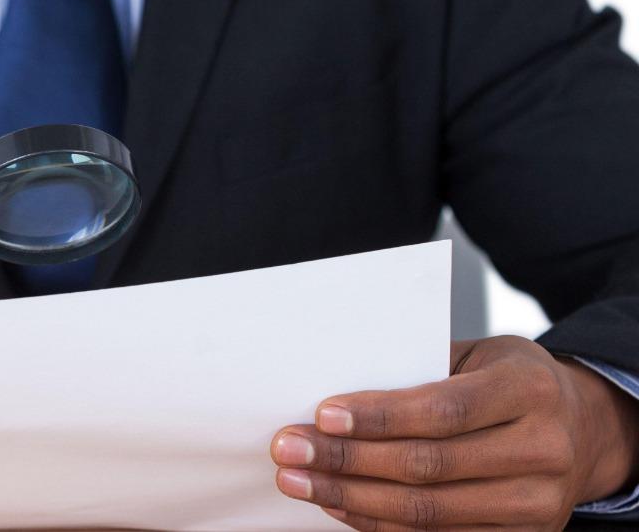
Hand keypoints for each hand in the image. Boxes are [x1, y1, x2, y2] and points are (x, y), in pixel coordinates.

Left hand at [270, 336, 638, 529]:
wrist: (580, 427)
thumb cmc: (509, 379)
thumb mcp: (477, 354)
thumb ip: (418, 369)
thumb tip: (335, 390)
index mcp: (528, 389)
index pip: (442, 409)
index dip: (379, 417)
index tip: (322, 414)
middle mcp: (542, 449)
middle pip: (427, 465)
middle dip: (346, 459)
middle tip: (289, 449)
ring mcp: (538, 503)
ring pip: (428, 512)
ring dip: (351, 497)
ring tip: (299, 480)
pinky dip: (380, 524)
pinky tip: (339, 503)